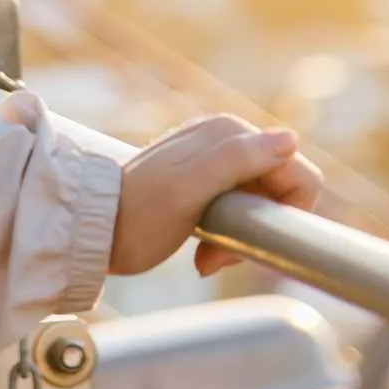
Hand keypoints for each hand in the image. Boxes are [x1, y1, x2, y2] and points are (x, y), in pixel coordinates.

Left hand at [111, 113, 322, 277]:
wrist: (92, 231)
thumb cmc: (137, 217)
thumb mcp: (188, 190)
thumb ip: (237, 160)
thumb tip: (290, 139)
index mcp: (230, 133)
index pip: (296, 170)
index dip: (284, 213)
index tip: (247, 239)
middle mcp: (226, 139)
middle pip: (280, 190)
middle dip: (260, 229)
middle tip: (218, 256)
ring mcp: (215, 160)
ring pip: (261, 205)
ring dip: (242, 239)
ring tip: (205, 256)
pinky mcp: (204, 183)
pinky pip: (240, 212)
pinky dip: (229, 238)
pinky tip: (201, 251)